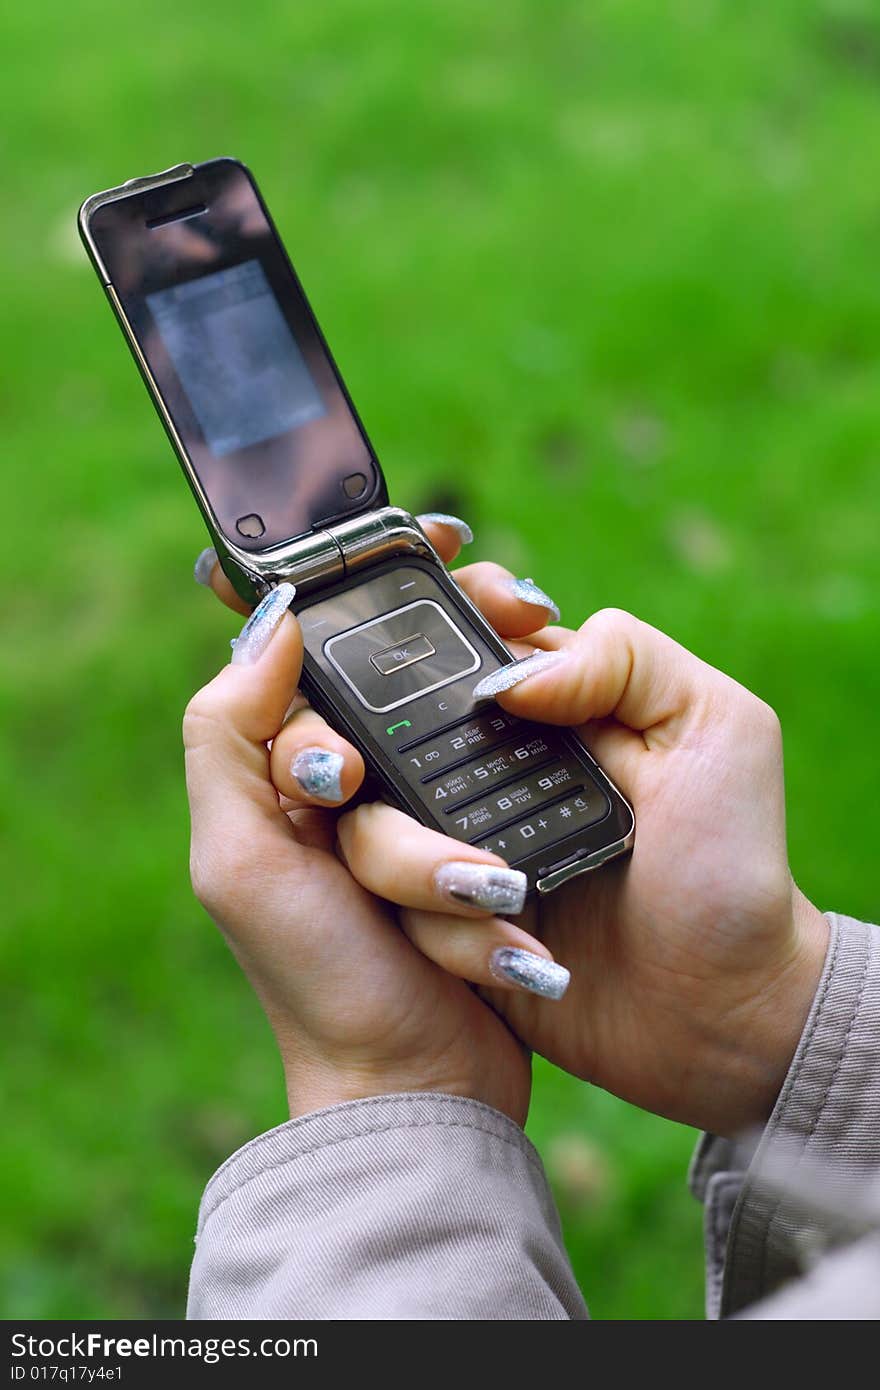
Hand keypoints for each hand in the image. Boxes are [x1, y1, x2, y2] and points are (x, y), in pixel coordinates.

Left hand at [184, 517, 572, 1125]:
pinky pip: (502, 815)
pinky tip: (514, 893)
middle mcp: (353, 782)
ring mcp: (421, 814)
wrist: (414, 1089)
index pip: (320, 655)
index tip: (437, 546)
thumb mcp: (240, 860)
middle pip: (404, 699)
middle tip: (495, 695)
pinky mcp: (481, 846)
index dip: (370, 593)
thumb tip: (274, 622)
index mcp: (283, 772)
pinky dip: (507, 851)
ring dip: (460, 835)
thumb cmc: (319, 980)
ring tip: (475, 897)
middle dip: (445, 706)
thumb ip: (227, 736)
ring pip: (462, 764)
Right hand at [327, 601, 829, 1135]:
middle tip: (386, 794)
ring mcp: (454, 849)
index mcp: (542, 708)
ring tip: (513, 899)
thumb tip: (505, 678)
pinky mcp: (441, 928)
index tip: (454, 688)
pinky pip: (396, 919)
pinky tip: (526, 961)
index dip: (417, 639)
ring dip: (423, 868)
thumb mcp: (716, 729)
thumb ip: (624, 660)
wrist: (723, 1014)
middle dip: (366, 766)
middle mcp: (482, 770)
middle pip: (374, 738)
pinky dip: (458, 940)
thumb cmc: (733, 867)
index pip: (449, 643)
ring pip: (370, 834)